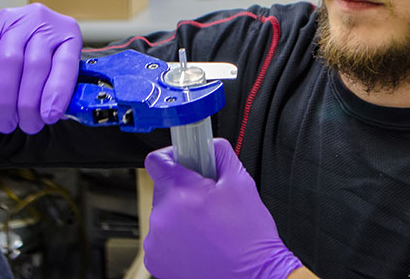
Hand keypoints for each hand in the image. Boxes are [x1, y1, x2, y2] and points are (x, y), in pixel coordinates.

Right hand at [0, 3, 81, 133]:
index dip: (58, 92)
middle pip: (36, 64)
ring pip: (10, 63)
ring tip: (6, 121)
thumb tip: (52, 114)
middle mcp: (41, 21)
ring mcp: (12, 21)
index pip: (66, 63)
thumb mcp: (49, 62)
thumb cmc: (26, 53)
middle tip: (27, 125)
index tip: (50, 117)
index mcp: (66, 31)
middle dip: (29, 103)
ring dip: (7, 100)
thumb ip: (54, 84)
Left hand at [144, 138, 302, 278]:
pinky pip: (161, 237)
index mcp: (181, 192)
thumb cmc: (250, 237)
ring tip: (208, 227)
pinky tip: (200, 242)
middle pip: (164, 187)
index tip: (185, 162)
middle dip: (184, 189)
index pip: (157, 160)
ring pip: (163, 213)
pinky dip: (176, 237)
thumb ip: (220, 153)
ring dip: (180, 214)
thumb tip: (208, 143)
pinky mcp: (156, 260)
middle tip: (209, 201)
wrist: (254, 277)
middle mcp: (162, 216)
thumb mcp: (242, 182)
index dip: (173, 156)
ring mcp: (156, 242)